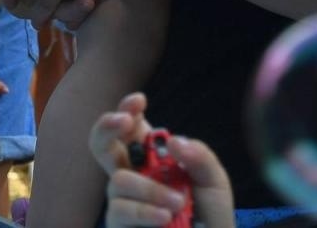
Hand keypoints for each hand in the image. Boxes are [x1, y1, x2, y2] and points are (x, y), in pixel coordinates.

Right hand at [91, 93, 234, 227]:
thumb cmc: (209, 215)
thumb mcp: (214, 181)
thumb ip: (200, 156)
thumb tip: (173, 140)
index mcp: (152, 157)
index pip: (132, 127)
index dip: (129, 109)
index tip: (139, 102)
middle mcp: (132, 174)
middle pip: (101, 143)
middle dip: (106, 126)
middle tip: (123, 121)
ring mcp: (123, 200)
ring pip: (119, 180)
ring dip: (151, 189)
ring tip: (178, 203)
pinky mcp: (119, 224)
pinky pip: (120, 209)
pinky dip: (145, 211)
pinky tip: (165, 217)